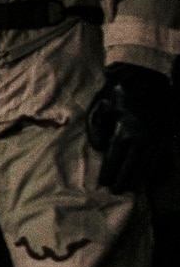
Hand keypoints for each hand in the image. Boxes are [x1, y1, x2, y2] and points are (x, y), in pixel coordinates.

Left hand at [86, 63, 174, 194]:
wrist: (146, 73)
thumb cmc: (118, 89)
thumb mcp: (100, 105)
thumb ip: (96, 128)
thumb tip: (100, 149)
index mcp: (127, 129)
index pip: (116, 157)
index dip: (109, 172)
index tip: (103, 184)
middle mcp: (146, 136)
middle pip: (134, 165)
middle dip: (125, 180)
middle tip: (117, 192)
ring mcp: (160, 135)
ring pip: (151, 163)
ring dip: (141, 177)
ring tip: (132, 188)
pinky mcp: (169, 132)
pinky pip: (163, 156)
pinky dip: (157, 168)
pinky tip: (150, 176)